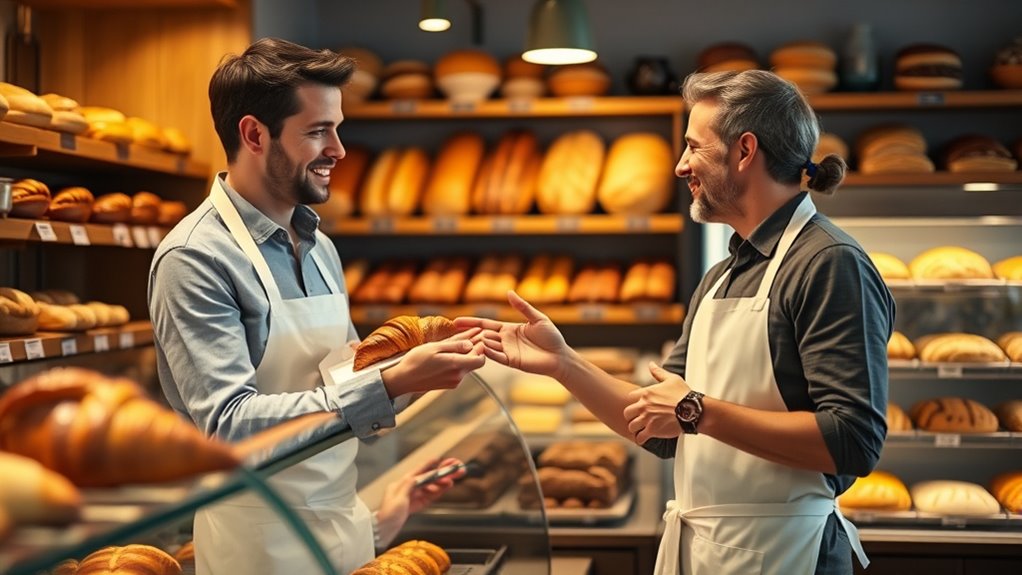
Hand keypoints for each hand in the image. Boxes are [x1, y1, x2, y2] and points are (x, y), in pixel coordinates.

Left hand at [374, 457, 464, 546]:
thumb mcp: (397, 500)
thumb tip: (416, 477)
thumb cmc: (387, 516)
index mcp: (401, 484)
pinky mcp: (416, 505)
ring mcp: (413, 496)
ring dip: (442, 483)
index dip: (428, 465)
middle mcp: (408, 488)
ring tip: (452, 479)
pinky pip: (429, 497)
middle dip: (440, 474)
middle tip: (452, 469)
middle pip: (427, 479)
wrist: (383, 531)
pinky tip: (446, 487)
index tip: (438, 459)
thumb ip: (408, 487)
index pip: (418, 472)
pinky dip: (438, 492)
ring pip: (430, 487)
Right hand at [382, 328, 485, 396]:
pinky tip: (449, 354)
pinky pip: (458, 371)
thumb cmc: (416, 361)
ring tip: (458, 343)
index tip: (476, 337)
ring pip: (466, 366)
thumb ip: (455, 345)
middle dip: (473, 348)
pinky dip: (457, 362)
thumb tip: (471, 343)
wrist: (403, 379)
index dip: (481, 348)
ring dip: (464, 355)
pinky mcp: (448, 385)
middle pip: (474, 362)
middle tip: (471, 335)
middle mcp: (457, 377)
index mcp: (456, 366)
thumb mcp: (435, 347)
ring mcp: (453, 382)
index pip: (481, 359)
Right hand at [454, 291, 568, 378]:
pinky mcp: (512, 362)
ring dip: (477, 343)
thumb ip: (522, 307)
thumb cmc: (551, 337)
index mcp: (508, 329)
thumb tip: (509, 292)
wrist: (560, 356)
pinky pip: (497, 357)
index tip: (456, 321)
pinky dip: (489, 353)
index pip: (486, 325)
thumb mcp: (537, 318)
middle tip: (454, 332)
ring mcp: (507, 352)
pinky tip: (481, 347)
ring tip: (464, 339)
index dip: (472, 322)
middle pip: (483, 335)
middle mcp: (505, 340)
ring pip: (488, 346)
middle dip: (470, 334)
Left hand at [623, 362, 690, 444]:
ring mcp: (647, 419)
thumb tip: (651, 364)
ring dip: (635, 428)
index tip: (639, 406)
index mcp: (646, 393)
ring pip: (631, 426)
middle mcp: (644, 405)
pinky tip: (643, 439)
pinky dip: (640, 439)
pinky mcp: (652, 430)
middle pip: (627, 413)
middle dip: (631, 416)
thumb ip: (658, 372)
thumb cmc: (684, 394)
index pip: (630, 397)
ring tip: (640, 430)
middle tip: (637, 419)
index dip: (634, 402)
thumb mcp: (671, 379)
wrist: (693, 410)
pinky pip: (639, 438)